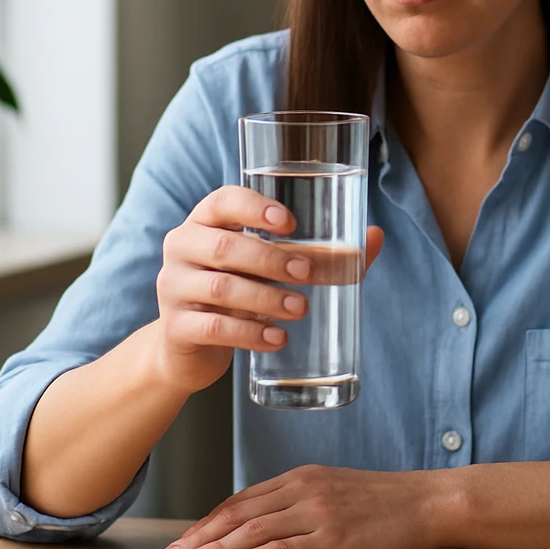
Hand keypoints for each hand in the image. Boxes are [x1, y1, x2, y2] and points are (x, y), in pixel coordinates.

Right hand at [154, 186, 383, 393]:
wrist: (186, 347)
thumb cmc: (239, 293)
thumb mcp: (268, 269)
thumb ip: (320, 254)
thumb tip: (376, 236)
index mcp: (205, 222)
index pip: (222, 201)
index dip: (254, 207)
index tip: (290, 222)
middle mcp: (182, 247)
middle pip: (225, 246)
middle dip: (271, 259)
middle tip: (307, 274)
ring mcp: (173, 287)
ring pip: (221, 287)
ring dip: (266, 298)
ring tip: (300, 309)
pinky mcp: (176, 326)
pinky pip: (213, 327)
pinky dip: (250, 333)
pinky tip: (277, 338)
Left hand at [161, 464, 453, 548]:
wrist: (429, 501)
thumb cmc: (386, 501)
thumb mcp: (335, 489)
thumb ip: (299, 500)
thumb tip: (263, 522)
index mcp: (301, 478)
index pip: (241, 501)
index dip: (207, 522)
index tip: (182, 541)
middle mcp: (304, 491)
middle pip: (239, 516)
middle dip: (200, 538)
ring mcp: (319, 514)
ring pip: (254, 533)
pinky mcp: (335, 539)